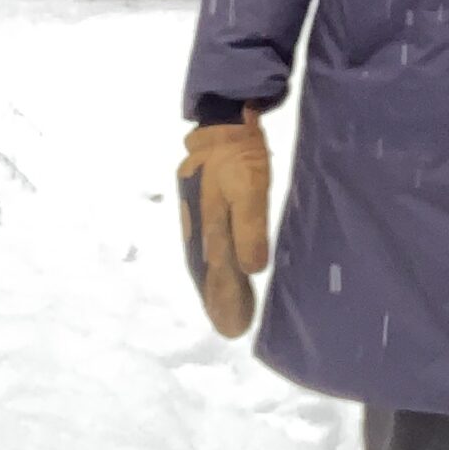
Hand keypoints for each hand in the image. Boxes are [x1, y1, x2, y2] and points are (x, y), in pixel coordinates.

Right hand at [177, 108, 270, 336]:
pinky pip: (207, 243)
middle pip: (205, 271)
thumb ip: (249, 228)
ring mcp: (197, 215)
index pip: (215, 275)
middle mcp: (197, 226)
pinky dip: (213, 263)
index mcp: (206, 228)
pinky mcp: (203, 205)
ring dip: (214, 283)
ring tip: (225, 307)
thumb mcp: (250, 188)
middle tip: (231, 327)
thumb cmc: (239, 155)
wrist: (222, 119)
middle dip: (217, 300)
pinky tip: (222, 267)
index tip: (234, 330)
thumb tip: (251, 270)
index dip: (224, 302)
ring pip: (204, 258)